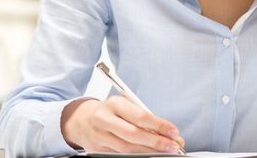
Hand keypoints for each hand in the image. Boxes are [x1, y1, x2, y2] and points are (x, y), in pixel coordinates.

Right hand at [61, 96, 184, 152]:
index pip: (139, 116)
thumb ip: (144, 117)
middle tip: (173, 146)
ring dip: (150, 152)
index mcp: (114, 104)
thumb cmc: (111, 112)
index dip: (159, 125)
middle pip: (133, 135)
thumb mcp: (125, 106)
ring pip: (128, 149)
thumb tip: (168, 133)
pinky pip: (122, 156)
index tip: (174, 132)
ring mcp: (100, 137)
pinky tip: (149, 155)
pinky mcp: (98, 151)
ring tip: (165, 152)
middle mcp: (104, 119)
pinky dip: (138, 157)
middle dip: (156, 142)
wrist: (83, 121)